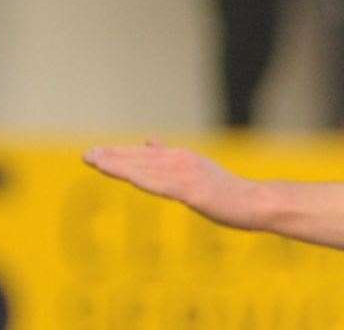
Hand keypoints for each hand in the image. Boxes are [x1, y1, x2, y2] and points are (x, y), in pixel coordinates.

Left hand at [83, 140, 264, 229]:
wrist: (256, 201)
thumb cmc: (227, 190)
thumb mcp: (196, 170)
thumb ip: (170, 158)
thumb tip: (147, 142)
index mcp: (183, 157)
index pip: (144, 155)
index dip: (119, 154)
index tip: (95, 153)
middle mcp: (183, 161)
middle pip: (141, 160)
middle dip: (113, 157)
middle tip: (87, 155)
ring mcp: (188, 176)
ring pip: (147, 170)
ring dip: (121, 165)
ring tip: (97, 162)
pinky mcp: (193, 191)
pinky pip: (163, 185)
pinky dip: (143, 179)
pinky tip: (128, 178)